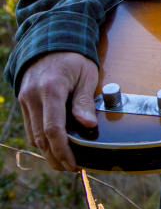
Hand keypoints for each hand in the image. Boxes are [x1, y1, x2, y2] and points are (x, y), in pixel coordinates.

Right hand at [17, 51, 98, 170]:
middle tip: (72, 168)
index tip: (75, 163)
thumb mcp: (86, 74)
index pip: (54, 129)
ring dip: (47, 152)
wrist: (51, 40)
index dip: (63, 150)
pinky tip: (54, 147)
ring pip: (33, 135)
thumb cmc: (74, 57)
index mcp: (51, 90)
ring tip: (65, 162)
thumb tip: (88, 125)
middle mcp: (33, 97)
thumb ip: (84, 101)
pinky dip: (42, 140)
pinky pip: (31, 127)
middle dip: (55, 157)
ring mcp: (25, 100)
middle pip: (41, 138)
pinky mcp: (24, 101)